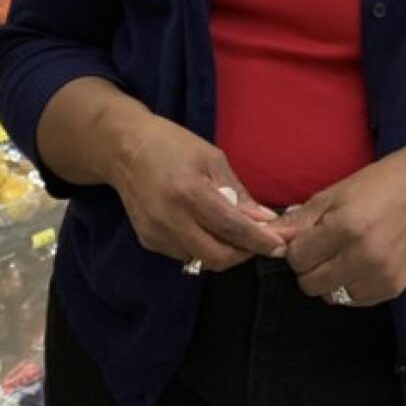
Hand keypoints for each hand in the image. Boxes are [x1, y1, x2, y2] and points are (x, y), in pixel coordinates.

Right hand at [107, 107, 286, 270]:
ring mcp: (156, 233)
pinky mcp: (148, 241)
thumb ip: (238, 194)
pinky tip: (203, 227)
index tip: (280, 247)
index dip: (259, 241)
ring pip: (201, 259)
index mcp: (189, 193)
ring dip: (222, 251)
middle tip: (257, 241)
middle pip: (217, 256)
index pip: (232, 228)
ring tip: (230, 230)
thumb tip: (265, 220)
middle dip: (243, 254)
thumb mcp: (212, 159)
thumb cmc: (172, 145)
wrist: (124, 150)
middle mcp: (170, 219)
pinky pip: (184, 254)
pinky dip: (201, 247)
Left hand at [269, 139, 405, 305]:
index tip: (308, 236)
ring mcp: (380, 276)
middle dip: (309, 266)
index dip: (296, 247)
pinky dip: (349, 285)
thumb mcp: (331, 195)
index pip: (297, 258)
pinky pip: (353, 300)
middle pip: (309, 283)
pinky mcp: (392, 288)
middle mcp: (364, 257)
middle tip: (323, 246)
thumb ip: (297, 222)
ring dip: (329, 278)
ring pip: (330, 296)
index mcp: (345, 228)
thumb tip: (266, 238)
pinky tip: (360, 262)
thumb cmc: (373, 186)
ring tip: (343, 253)